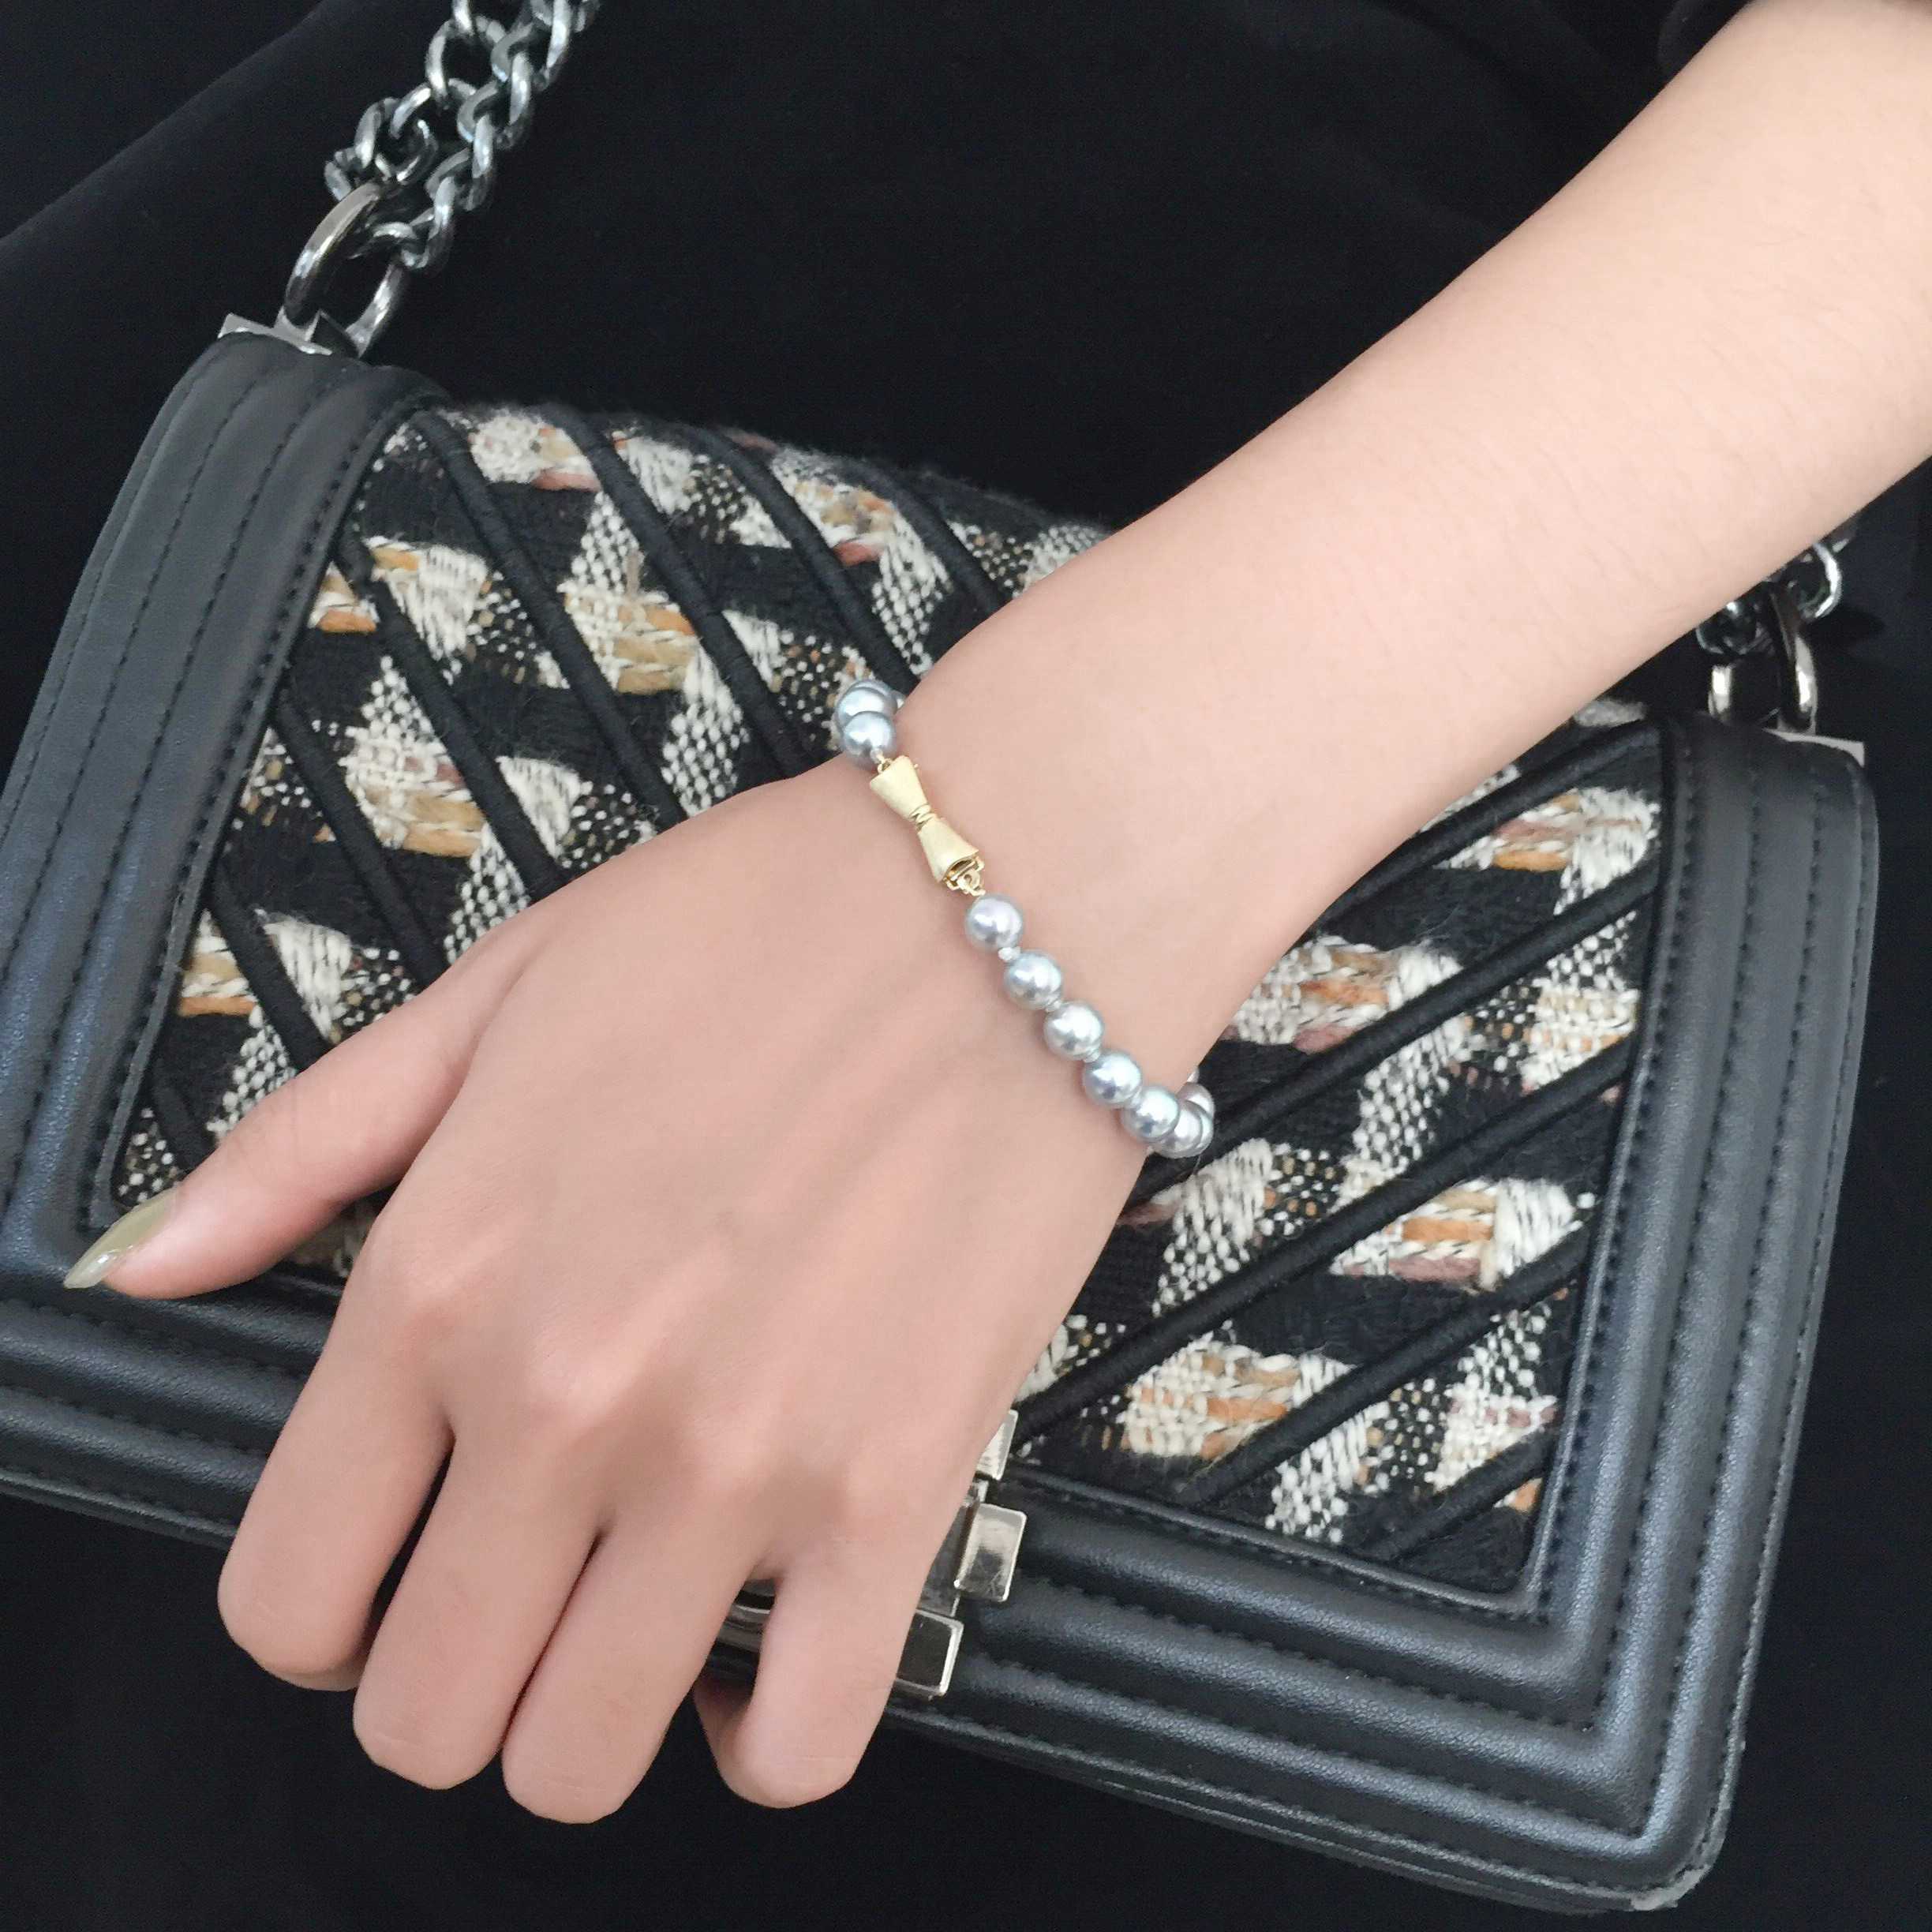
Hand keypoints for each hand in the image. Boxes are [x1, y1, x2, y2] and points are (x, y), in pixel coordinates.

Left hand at [86, 751, 1177, 1818]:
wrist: (1008, 907)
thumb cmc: (758, 931)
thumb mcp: (494, 993)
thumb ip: (303, 1147)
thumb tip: (150, 1267)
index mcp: (441, 1282)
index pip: (288, 1591)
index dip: (314, 1621)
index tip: (381, 1577)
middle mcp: (568, 1400)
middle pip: (429, 1716)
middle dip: (444, 1687)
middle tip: (513, 1596)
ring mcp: (737, 1465)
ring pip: (585, 1759)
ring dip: (587, 1717)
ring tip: (635, 1615)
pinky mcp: (898, 1492)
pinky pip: (804, 1743)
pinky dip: (761, 1741)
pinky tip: (762, 1653)